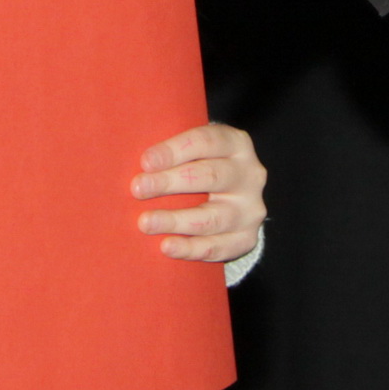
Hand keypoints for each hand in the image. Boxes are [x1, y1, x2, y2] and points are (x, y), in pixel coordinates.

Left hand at [134, 121, 265, 265]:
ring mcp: (250, 209)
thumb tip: (138, 162)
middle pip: (211, 176)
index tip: (146, 162)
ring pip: (213, 217)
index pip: (206, 141)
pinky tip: (167, 246)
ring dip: (176, 220)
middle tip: (138, 189)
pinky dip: (190, 248)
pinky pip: (218, 247)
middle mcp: (249, 175)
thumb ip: (172, 150)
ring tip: (145, 222)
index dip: (175, 150)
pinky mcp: (246, 238)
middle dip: (170, 183)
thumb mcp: (195, 149)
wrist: (232, 198)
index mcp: (236, 144)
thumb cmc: (201, 165)